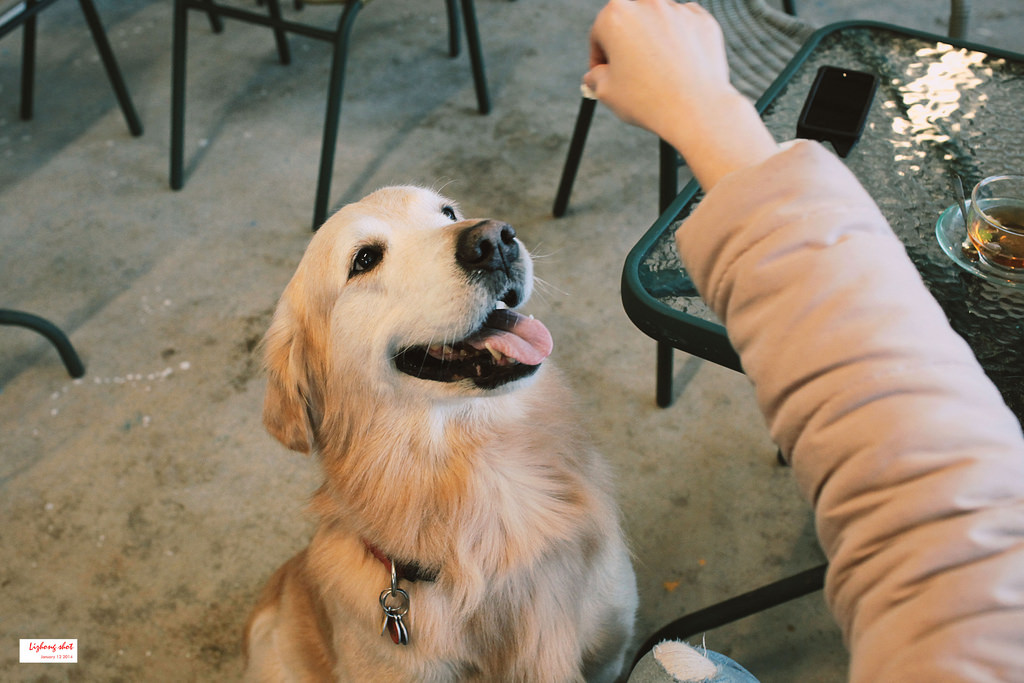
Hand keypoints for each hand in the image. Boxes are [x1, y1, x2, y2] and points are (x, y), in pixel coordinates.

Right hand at [583, 0, 778, 189]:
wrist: (696, 109)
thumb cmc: (649, 100)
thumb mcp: (607, 92)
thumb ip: (595, 77)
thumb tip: (595, 75)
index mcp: (616, 15)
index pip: (599, 33)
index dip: (598, 57)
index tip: (603, 72)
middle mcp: (647, 5)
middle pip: (629, 24)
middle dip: (627, 46)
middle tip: (629, 74)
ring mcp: (677, 11)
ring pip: (658, 25)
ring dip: (653, 43)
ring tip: (657, 75)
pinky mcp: (702, 20)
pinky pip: (684, 28)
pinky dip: (679, 43)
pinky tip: (677, 68)